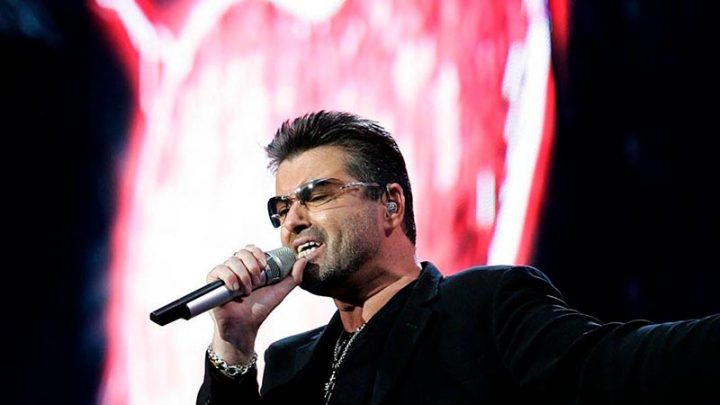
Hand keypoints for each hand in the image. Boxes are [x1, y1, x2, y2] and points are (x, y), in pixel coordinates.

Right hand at [207, 244, 305, 363]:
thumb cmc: (260, 308)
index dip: (258, 254)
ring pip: (232, 261)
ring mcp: (224, 274)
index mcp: (249, 266)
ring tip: (247, 291)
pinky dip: (230, 278)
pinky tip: (235, 290)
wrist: (246, 326)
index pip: (251, 248)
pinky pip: (219, 270)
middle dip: (253, 266)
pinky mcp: (212, 283)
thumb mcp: (280, 290)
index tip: (265, 268)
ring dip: (243, 276)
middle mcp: (236, 268)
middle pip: (242, 252)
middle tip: (257, 282)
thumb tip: (305, 259)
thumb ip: (294, 275)